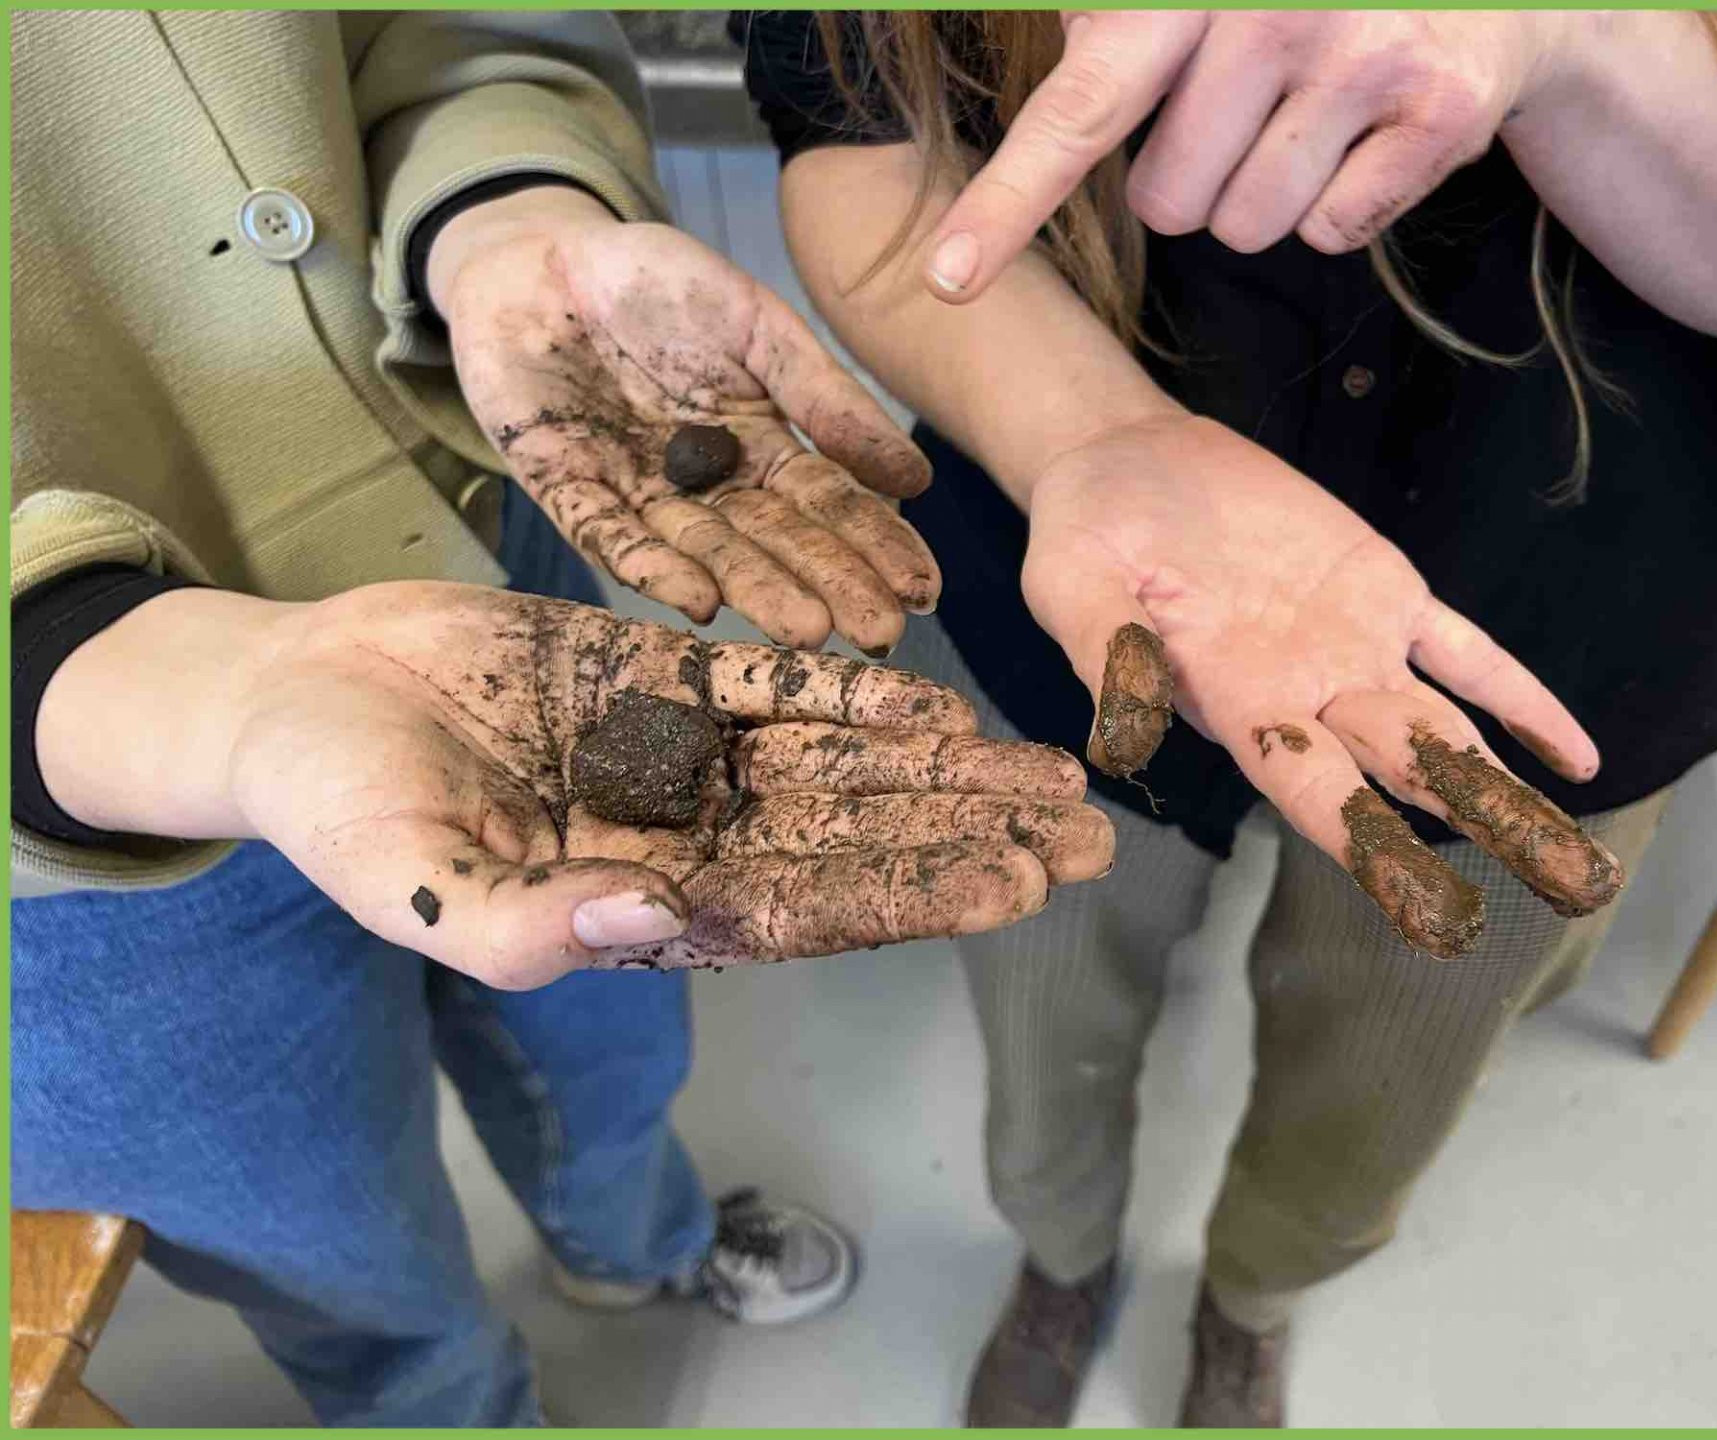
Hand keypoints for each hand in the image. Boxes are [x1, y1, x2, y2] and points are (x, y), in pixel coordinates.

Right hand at [44, 584, 1110, 989]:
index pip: (808, 903)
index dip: (916, 894)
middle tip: (1090, 838)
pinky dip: (852, 688)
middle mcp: (684, 830)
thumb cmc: (338, 808)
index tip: (1019, 886)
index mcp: (643, 898)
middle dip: (972, 836)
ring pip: (840, 761)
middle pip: (858, 837)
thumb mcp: (412, 881)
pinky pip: (772, 685)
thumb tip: (651, 922)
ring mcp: (677, 751)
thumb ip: (527, 921)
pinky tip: (934, 695)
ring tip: (1048, 771)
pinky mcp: (655, 672)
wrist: (301, 699)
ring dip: (944, 765)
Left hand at [432, 186, 940, 654]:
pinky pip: (611, 537)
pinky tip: (699, 601)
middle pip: (775, 542)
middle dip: (828, 587)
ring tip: (806, 630)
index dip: (875, 545)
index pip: (828, 505)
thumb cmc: (656, 281)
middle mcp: (707, 486)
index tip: (923, 590)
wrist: (539, 252)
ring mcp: (639, 493)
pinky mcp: (567, 490)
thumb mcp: (757, 325)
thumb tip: (914, 478)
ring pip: (704, 552)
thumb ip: (825, 397)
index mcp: (760, 445)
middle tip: (877, 634)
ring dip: (755, 593)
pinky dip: (653, 569)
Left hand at [920, 11, 1571, 297]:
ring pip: (1249, 229)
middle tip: (1246, 109)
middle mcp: (1272, 4)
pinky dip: (1343, 206)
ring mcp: (1363, 54)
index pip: (1079, 109)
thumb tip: (1031, 77)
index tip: (947, 281)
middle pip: (1170, 204)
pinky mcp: (1439, 111)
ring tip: (1311, 117)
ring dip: (1267, 195)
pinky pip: (1333, 233)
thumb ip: (1101, 31)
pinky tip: (1368, 134)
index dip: (1005, 202)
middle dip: (1196, 178)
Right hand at [1022, 414, 1621, 957]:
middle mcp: (1305, 694)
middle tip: (1569, 888)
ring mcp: (1353, 647)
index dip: (1377, 847)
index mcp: (1235, 705)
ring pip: (1448, 730)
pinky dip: (1520, 699)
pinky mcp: (1383, 593)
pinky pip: (1466, 652)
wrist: (1127, 461)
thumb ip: (1104, 649)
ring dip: (1512, 790)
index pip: (1316, 791)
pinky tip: (1572, 755)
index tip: (1434, 910)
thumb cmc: (1086, 531)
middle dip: (1488, 830)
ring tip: (1582, 858)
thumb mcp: (1072, 581)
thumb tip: (1125, 732)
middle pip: (1409, 776)